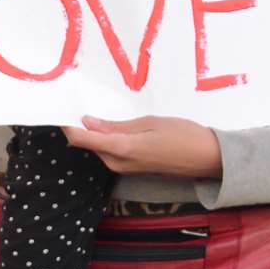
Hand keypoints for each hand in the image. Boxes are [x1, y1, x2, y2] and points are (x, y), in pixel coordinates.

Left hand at [63, 115, 223, 177]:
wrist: (207, 159)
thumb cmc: (183, 135)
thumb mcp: (150, 123)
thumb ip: (117, 125)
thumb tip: (88, 122)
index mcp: (121, 149)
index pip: (81, 139)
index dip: (67, 124)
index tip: (62, 107)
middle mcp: (118, 163)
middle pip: (88, 144)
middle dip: (82, 126)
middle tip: (83, 100)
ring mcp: (124, 168)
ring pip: (99, 148)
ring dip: (95, 132)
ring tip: (100, 108)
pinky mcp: (132, 168)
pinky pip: (111, 152)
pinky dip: (107, 139)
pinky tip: (114, 124)